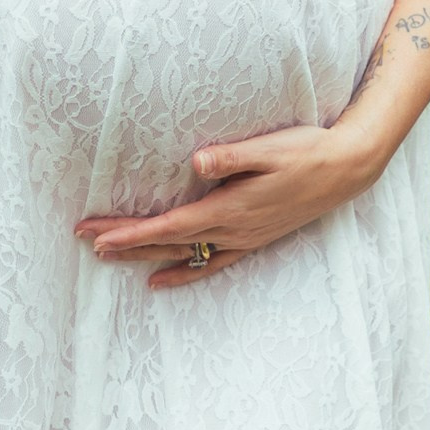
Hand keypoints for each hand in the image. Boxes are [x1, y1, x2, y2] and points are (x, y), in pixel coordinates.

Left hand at [77, 124, 376, 287]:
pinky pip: (211, 264)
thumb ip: (231, 156)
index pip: (169, 226)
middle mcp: (232, 230)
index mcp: (230, 209)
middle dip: (124, 242)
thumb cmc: (306, 151)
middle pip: (167, 242)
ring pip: (183, 254)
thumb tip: (196, 161)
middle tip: (83, 238)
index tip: (97, 237)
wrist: (346, 170)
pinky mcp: (252, 239)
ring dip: (143, 256)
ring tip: (106, 255)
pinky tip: (159, 281)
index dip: (131, 234)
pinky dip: (183, 272)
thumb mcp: (269, 148)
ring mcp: (242, 238)